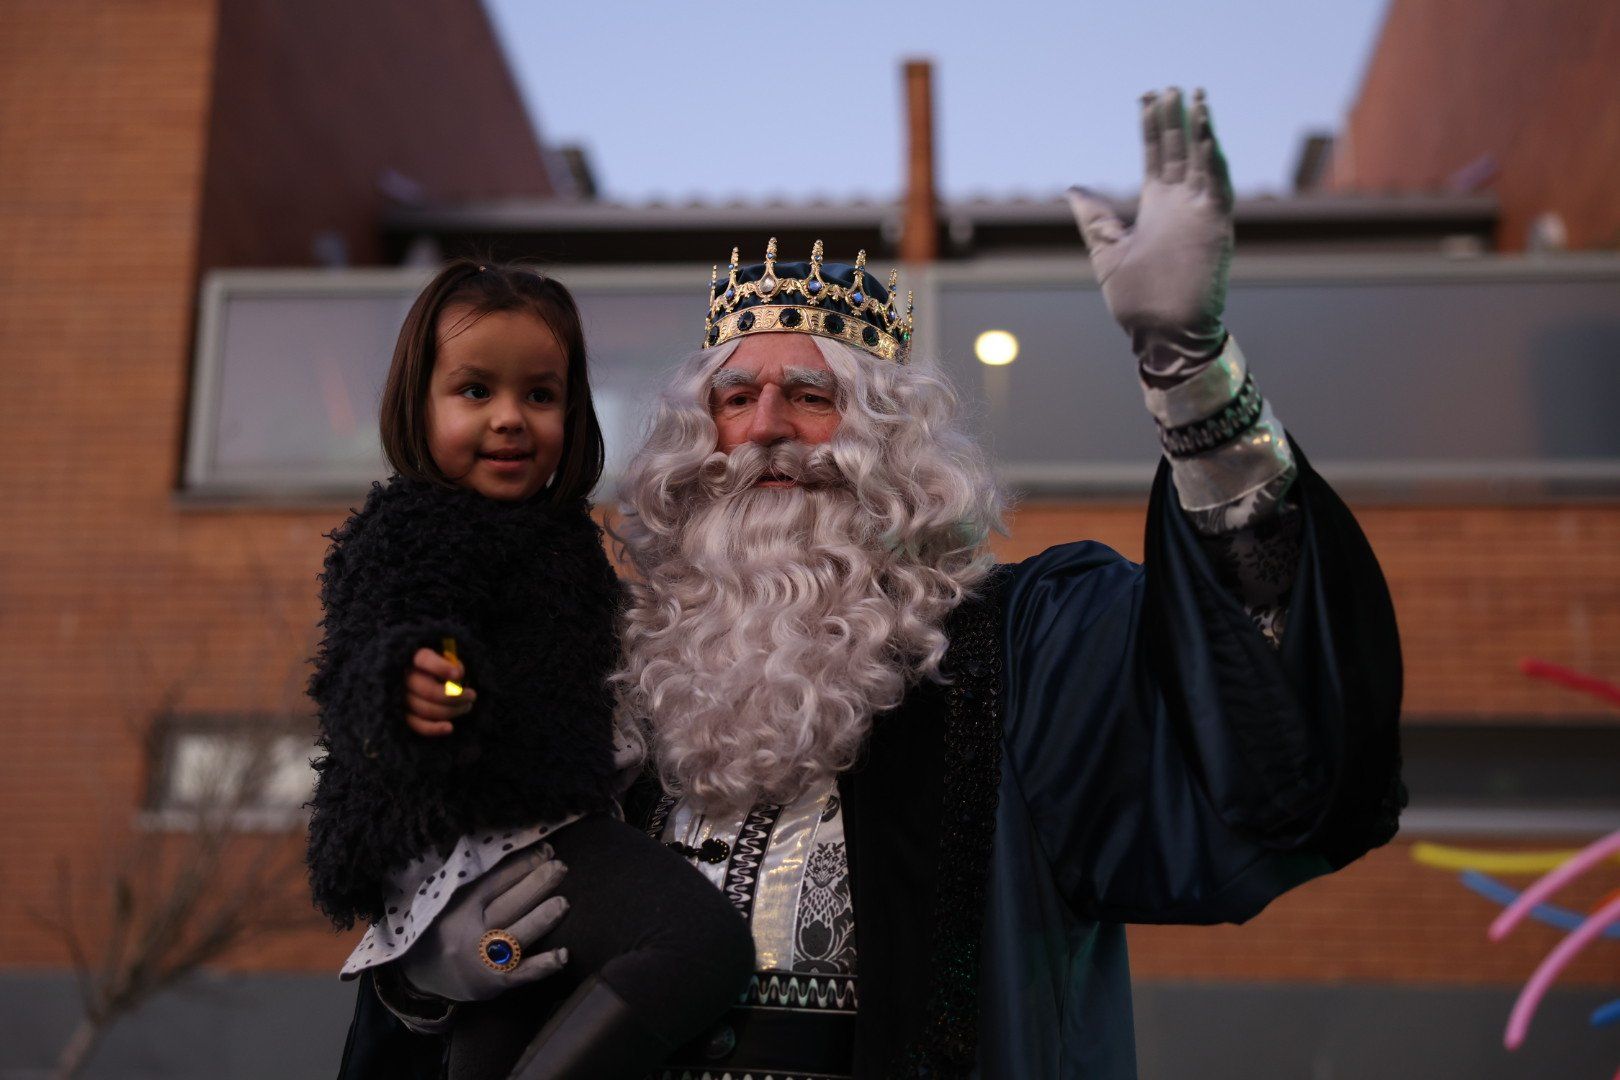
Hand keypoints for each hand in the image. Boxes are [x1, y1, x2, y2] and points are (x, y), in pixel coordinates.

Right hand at [395, 845, 570, 1001]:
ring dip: (541, 919)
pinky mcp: (494, 983)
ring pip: (516, 937)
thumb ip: (479, 880)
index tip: (547, 850)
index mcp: (458, 907)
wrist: (423, 975)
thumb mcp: (451, 900)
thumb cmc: (445, 927)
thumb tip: (521, 851)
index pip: (495, 881)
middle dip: (536, 885)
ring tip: (564, 903)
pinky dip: (543, 965)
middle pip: (508, 906)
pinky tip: (563, 956)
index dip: (522, 865)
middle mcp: (470, 933)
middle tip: (560, 868)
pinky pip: (521, 974)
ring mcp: (483, 960)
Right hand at [405, 646, 474, 736]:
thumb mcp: (449, 660)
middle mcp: (407, 677)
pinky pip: (417, 725)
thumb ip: (453, 664)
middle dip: (455, 697)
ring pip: (426, 709)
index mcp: (416, 658)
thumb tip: (457, 674)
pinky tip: (449, 727)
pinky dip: (434, 728)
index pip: (424, 659)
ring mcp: (404, 697)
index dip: (440, 667)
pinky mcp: (405, 714)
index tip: (458, 675)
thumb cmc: (443, 668)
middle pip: (429, 691)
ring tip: (466, 706)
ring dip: (451, 711)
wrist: (432, 679)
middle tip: (472, 695)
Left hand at [1067, 87, 1233, 374]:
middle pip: (1179, 152)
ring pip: (1202, 162)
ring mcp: (1200, 215)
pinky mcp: (1215, 227)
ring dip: (1199, 130)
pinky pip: (1217, 185)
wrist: (1160, 334)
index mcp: (1157, 210)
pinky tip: (1206, 130)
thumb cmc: (1135, 301)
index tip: (1147, 99)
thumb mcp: (1106, 251)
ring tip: (1193, 97)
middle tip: (1169, 88)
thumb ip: (1095, 218)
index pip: (1157, 158)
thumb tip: (1074, 189)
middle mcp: (1181, 207)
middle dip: (1174, 120)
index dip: (1152, 128)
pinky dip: (1213, 157)